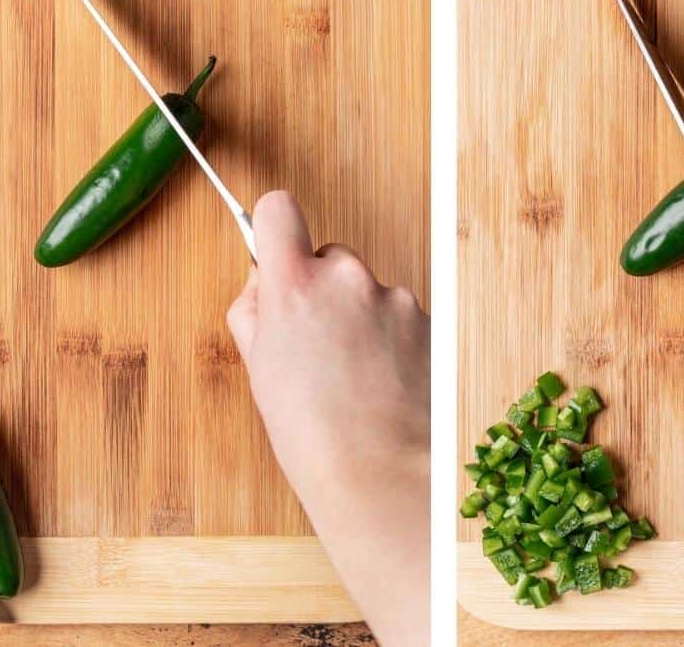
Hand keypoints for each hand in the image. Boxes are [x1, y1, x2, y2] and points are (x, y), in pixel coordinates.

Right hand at [227, 191, 429, 646]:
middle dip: (320, 291)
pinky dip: (390, 340)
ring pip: (366, 291)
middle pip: (328, 258)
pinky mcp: (426, 320)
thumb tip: (263, 283)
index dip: (274, 228)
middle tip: (314, 348)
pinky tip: (382, 384)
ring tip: (353, 379)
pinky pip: (398, 316)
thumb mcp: (259, 368)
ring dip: (358, 319)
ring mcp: (393, 297)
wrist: (382, 473)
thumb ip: (257, 312)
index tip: (276, 253)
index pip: (279, 211)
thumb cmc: (312, 434)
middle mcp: (348, 279)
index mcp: (296, 286)